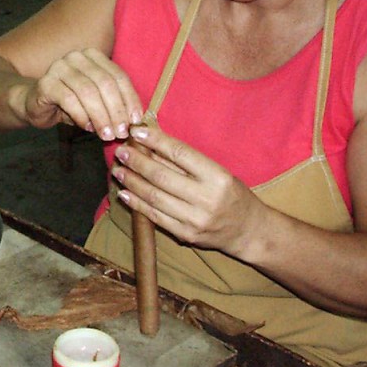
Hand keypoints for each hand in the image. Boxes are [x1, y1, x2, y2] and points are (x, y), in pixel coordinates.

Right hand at [19, 48, 143, 140]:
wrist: (33, 103)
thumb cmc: (70, 103)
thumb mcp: (97, 101)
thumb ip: (114, 104)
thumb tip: (136, 121)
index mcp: (93, 56)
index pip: (118, 76)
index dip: (130, 99)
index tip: (136, 121)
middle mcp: (76, 57)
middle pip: (105, 83)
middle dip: (116, 110)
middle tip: (121, 132)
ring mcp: (59, 67)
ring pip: (88, 92)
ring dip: (101, 116)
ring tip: (107, 135)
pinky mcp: (46, 82)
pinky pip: (69, 100)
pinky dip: (82, 117)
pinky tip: (88, 128)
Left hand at [111, 124, 265, 256]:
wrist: (248, 230)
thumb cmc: (231, 194)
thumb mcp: (216, 172)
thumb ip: (186, 161)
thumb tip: (152, 143)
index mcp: (217, 177)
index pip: (180, 154)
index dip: (155, 141)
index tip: (136, 132)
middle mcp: (206, 198)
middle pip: (162, 176)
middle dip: (137, 162)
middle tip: (121, 151)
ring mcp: (195, 219)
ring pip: (154, 197)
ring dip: (132, 182)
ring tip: (118, 170)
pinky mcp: (185, 234)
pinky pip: (155, 216)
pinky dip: (137, 203)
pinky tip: (124, 193)